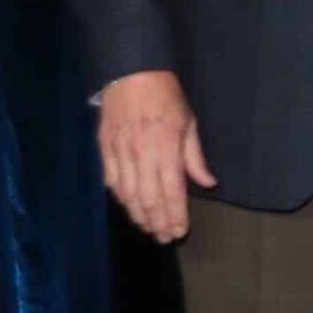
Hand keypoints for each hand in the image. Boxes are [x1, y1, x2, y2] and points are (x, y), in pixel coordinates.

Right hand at [97, 69, 215, 243]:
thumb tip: (208, 183)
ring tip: (149, 228)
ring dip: (138, 214)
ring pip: (127, 194)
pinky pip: (111, 180)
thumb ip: (195, 157)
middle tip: (164, 238)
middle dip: (157, 221)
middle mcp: (141, 153)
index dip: (175, 214)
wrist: (132, 74)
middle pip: (148, 198)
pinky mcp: (104, 148)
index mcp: (166, 147)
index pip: (172, 190)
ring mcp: (119, 151)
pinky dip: (120, 197)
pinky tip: (129, 207)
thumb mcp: (189, 123)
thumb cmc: (167, 97)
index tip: (179, 231)